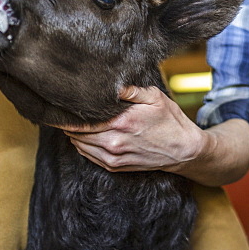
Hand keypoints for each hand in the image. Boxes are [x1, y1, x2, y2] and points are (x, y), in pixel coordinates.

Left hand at [62, 86, 207, 173]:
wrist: (183, 150)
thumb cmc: (170, 121)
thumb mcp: (154, 97)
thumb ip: (131, 90)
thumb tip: (109, 83)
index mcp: (122, 123)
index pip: (83, 118)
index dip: (70, 111)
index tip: (65, 101)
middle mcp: (114, 142)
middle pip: (76, 132)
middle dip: (70, 121)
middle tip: (66, 109)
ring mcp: (113, 157)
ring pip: (79, 145)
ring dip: (74, 133)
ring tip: (74, 120)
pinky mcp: (114, 166)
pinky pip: (87, 156)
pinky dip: (82, 145)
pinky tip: (84, 134)